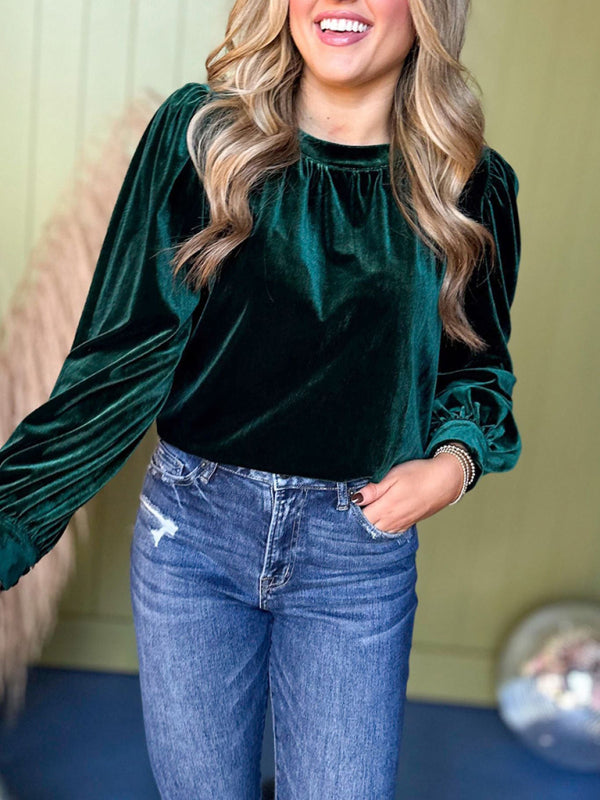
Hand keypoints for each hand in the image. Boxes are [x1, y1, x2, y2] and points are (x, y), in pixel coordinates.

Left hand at [349, 454, 464, 532]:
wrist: (445, 481)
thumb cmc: (419, 474)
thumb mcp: (394, 475)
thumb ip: (374, 489)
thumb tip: (355, 498)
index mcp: (386, 507)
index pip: (360, 518)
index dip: (351, 512)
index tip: (347, 503)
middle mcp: (392, 520)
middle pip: (366, 527)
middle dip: (357, 520)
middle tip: (351, 508)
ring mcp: (400, 524)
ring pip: (377, 532)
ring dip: (368, 525)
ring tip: (364, 512)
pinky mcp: (407, 525)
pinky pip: (388, 532)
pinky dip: (380, 528)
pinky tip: (378, 519)